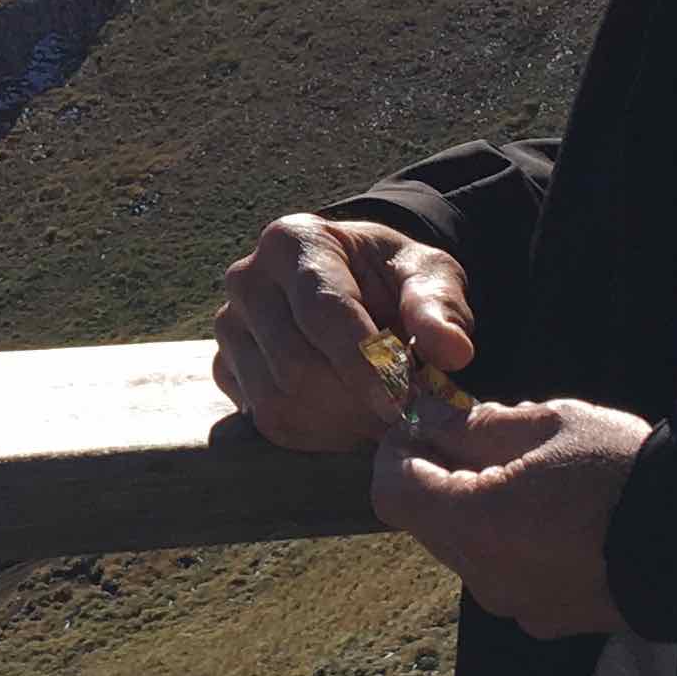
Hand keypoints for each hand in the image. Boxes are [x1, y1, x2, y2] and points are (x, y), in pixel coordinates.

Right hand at [210, 215, 475, 454]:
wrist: (354, 287)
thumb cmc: (391, 279)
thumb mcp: (428, 275)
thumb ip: (440, 307)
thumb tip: (452, 352)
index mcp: (294, 241)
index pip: (322, 310)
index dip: (363, 362)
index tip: (401, 402)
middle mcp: (247, 279)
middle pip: (295, 364)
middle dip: (355, 401)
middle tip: (401, 414)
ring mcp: (229, 326)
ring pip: (276, 399)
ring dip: (337, 424)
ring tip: (378, 416)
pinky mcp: (224, 366)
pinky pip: (264, 420)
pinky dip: (313, 434)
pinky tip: (348, 420)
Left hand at [372, 397, 649, 639]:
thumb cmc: (625, 473)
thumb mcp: (549, 425)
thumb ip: (475, 425)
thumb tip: (431, 421)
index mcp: (472, 523)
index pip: (391, 489)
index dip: (398, 451)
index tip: (423, 423)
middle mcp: (481, 575)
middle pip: (428, 522)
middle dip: (441, 477)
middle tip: (482, 435)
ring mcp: (514, 604)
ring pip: (468, 549)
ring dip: (479, 510)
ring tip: (532, 473)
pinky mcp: (547, 619)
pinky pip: (506, 574)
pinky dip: (513, 542)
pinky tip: (558, 514)